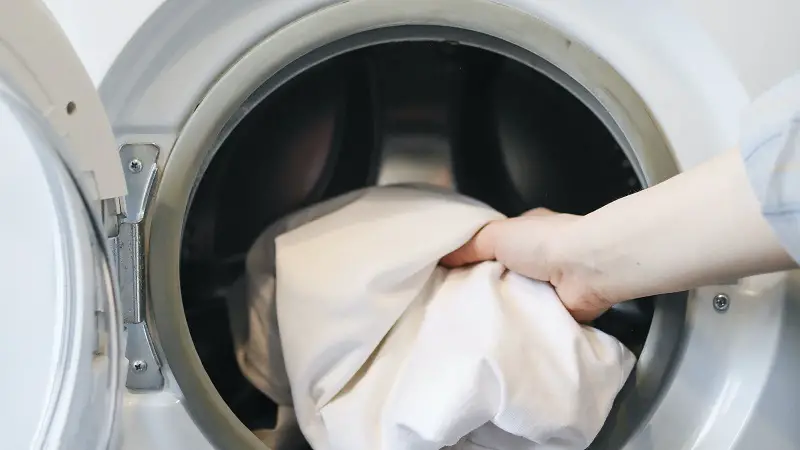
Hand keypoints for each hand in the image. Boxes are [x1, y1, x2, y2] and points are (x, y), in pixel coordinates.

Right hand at [441, 208, 613, 321]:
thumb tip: (442, 258)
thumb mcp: (495, 234)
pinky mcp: (558, 311)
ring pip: (514, 299)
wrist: (586, 270)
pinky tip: (496, 337)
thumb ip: (468, 246)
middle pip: (502, 276)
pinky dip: (518, 327)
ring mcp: (550, 286)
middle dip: (483, 288)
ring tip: (469, 325)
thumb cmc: (542, 242)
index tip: (451, 277)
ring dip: (500, 310)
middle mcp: (539, 258)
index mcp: (527, 233)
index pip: (494, 246)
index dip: (473, 260)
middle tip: (455, 306)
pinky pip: (530, 320)